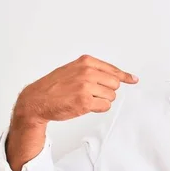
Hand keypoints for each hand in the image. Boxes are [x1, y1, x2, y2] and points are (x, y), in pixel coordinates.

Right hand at [14, 54, 138, 124]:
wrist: (36, 99)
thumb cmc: (55, 86)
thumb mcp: (73, 69)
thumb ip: (94, 70)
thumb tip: (119, 76)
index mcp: (86, 62)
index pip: (113, 70)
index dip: (125, 76)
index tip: (133, 79)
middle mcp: (87, 72)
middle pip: (115, 84)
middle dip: (107, 90)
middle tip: (92, 93)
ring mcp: (86, 87)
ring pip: (111, 96)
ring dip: (101, 100)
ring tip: (85, 98)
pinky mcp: (85, 102)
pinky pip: (105, 106)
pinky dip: (98, 108)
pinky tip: (85, 105)